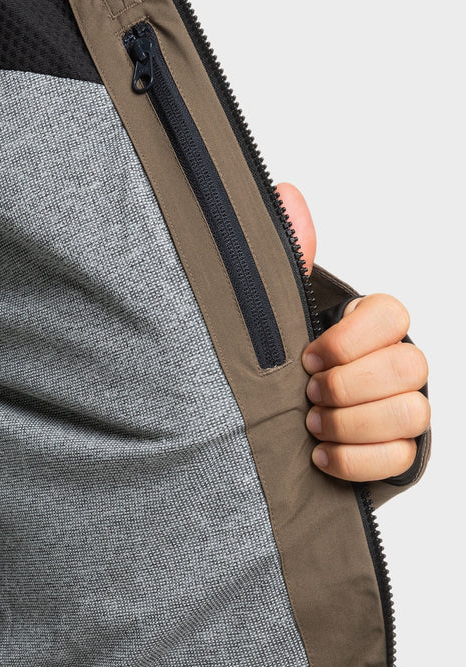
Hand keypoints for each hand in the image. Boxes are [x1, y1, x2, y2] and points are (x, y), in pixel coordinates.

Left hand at [277, 183, 429, 481]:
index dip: (352, 339)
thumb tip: (287, 195)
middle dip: (349, 385)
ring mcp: (402, 409)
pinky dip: (356, 460)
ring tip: (311, 424)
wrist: (265, 430)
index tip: (309, 356)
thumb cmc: (280, 368)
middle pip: (408, 366)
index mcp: (370, 326)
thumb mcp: (277, 314)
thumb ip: (288, 260)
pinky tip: (320, 455)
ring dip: (353, 422)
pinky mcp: (396, 453)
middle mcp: (396, 365)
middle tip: (307, 393)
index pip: (392, 315)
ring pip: (411, 413)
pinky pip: (399, 458)